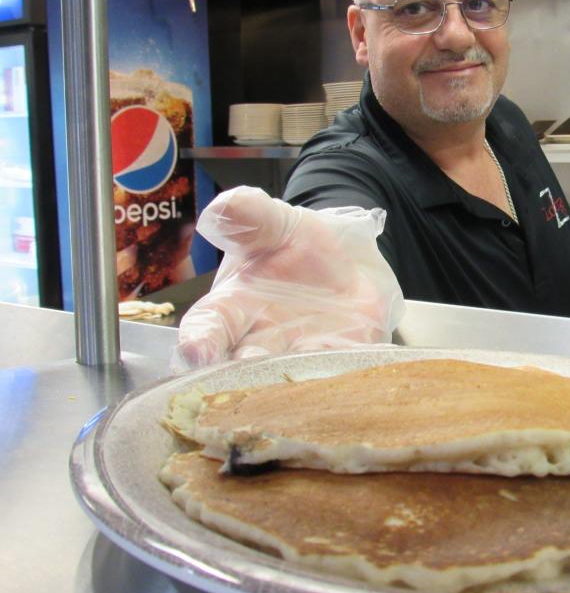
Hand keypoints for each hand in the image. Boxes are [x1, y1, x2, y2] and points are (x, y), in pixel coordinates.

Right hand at [172, 186, 404, 372]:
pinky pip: (341, 371)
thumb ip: (251, 217)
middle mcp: (260, 342)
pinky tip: (346, 377)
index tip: (196, 352)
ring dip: (291, 383)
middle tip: (251, 369)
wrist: (349, 264)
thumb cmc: (297, 247)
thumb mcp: (275, 224)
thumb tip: (224, 207)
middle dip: (244, 374)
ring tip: (294, 385)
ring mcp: (300, 355)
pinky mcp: (342, 358)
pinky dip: (341, 375)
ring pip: (289, 379)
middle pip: (242, 369)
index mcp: (232, 309)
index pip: (206, 329)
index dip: (198, 342)